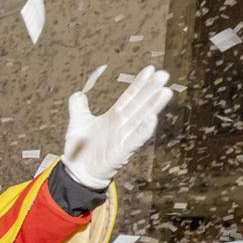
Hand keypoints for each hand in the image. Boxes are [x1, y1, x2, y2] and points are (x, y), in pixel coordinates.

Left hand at [62, 65, 174, 189]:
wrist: (76, 172)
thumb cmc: (79, 150)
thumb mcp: (77, 123)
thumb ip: (78, 107)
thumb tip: (78, 93)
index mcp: (113, 117)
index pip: (129, 97)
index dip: (139, 84)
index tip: (150, 69)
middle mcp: (122, 125)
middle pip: (139, 105)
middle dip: (151, 90)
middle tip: (164, 74)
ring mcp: (123, 138)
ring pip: (141, 119)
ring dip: (154, 106)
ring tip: (165, 92)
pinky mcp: (121, 152)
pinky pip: (135, 139)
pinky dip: (144, 129)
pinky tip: (152, 117)